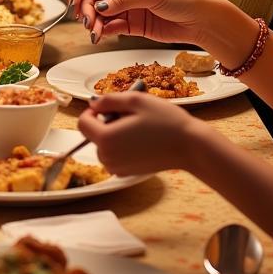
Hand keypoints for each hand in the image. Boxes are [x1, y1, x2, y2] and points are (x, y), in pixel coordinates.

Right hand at [68, 0, 214, 46]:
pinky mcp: (132, 25)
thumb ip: (125, 0)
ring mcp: (128, 8)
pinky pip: (112, 27)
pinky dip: (103, 31)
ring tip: (93, 30)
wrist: (201, 21)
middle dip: (86, 5)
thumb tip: (100, 6)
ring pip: (102, 13)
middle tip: (84, 17)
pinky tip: (100, 35)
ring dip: (93, 21)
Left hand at [79, 91, 200, 175]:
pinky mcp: (127, 173)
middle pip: (93, 135)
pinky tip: (142, 140)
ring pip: (104, 145)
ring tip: (139, 128)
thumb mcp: (135, 100)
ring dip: (114, 134)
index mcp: (106, 139)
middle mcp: (108, 158)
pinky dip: (122, 146)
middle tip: (131, 116)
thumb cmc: (166, 122)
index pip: (82, 122)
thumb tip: (94, 104)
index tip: (111, 107)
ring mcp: (117, 168)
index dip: (93, 111)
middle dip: (106, 123)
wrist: (190, 147)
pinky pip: (115, 155)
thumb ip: (109, 100)